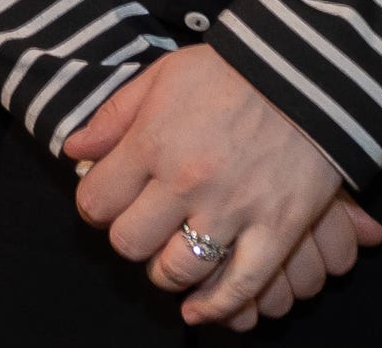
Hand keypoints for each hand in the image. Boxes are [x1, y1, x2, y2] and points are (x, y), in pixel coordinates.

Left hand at [66, 45, 370, 327]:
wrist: (307, 73)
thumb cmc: (228, 71)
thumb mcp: (160, 76)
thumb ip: (113, 116)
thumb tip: (73, 150)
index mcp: (152, 142)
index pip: (98, 201)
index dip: (96, 205)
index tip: (107, 202)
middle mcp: (186, 181)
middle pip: (131, 242)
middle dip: (129, 238)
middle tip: (143, 227)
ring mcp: (233, 209)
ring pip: (179, 269)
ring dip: (167, 272)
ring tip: (170, 259)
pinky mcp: (277, 229)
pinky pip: (241, 285)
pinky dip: (217, 306)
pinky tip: (199, 311)